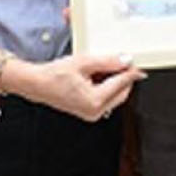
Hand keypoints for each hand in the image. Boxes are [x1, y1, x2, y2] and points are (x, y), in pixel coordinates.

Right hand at [12, 53, 144, 122]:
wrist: (38, 84)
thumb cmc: (55, 75)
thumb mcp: (84, 62)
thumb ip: (108, 62)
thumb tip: (125, 61)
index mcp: (95, 101)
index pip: (121, 83)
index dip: (130, 71)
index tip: (137, 64)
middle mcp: (95, 111)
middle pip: (121, 92)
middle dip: (122, 77)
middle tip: (119, 61)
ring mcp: (92, 113)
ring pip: (114, 96)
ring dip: (113, 81)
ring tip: (100, 68)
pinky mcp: (89, 112)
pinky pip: (105, 98)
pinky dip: (105, 86)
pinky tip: (95, 75)